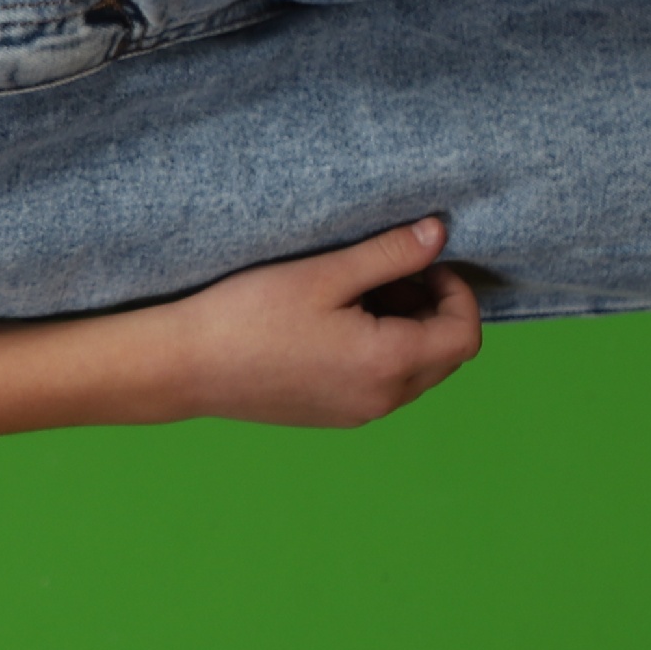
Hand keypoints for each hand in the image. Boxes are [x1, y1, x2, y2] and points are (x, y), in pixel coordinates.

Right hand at [153, 218, 486, 427]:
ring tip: (358, 294)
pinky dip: (382, 352)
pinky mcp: (334, 415)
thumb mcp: (325, 273)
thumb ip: (391, 254)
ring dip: (408, 331)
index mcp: (388, 364)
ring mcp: (358, 413)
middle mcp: (383, 399)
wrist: (187, 366)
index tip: (422, 261)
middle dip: (434, 310)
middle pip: (447, 357)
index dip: (456, 293)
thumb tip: (439, 233)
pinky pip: (384, 385)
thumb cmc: (250, 315)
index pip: (463, 335)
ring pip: (416, 372)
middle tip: (390, 273)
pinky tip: (336, 323)